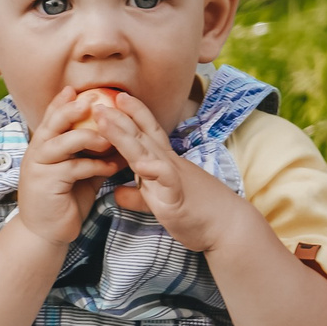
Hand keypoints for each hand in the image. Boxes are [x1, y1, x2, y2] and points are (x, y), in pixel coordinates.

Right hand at [10, 85, 130, 246]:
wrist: (46, 233)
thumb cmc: (64, 200)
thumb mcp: (80, 172)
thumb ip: (91, 155)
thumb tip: (116, 138)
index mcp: (42, 146)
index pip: (50, 118)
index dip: (61, 102)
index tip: (77, 90)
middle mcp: (37, 152)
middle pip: (53, 122)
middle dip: (72, 109)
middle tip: (94, 101)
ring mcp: (39, 167)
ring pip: (64, 141)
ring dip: (90, 137)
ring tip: (109, 140)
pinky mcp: (47, 183)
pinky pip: (74, 167)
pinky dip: (96, 165)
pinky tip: (111, 168)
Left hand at [87, 90, 252, 251]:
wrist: (229, 228)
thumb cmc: (199, 213)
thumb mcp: (161, 203)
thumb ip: (138, 196)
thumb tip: (117, 193)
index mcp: (165, 164)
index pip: (147, 133)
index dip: (132, 114)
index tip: (116, 97)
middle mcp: (168, 165)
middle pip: (141, 136)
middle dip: (119, 118)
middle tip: (96, 101)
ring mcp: (174, 180)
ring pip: (148, 152)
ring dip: (126, 136)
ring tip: (105, 121)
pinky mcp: (179, 199)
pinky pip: (168, 182)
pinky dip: (155, 171)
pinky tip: (141, 165)